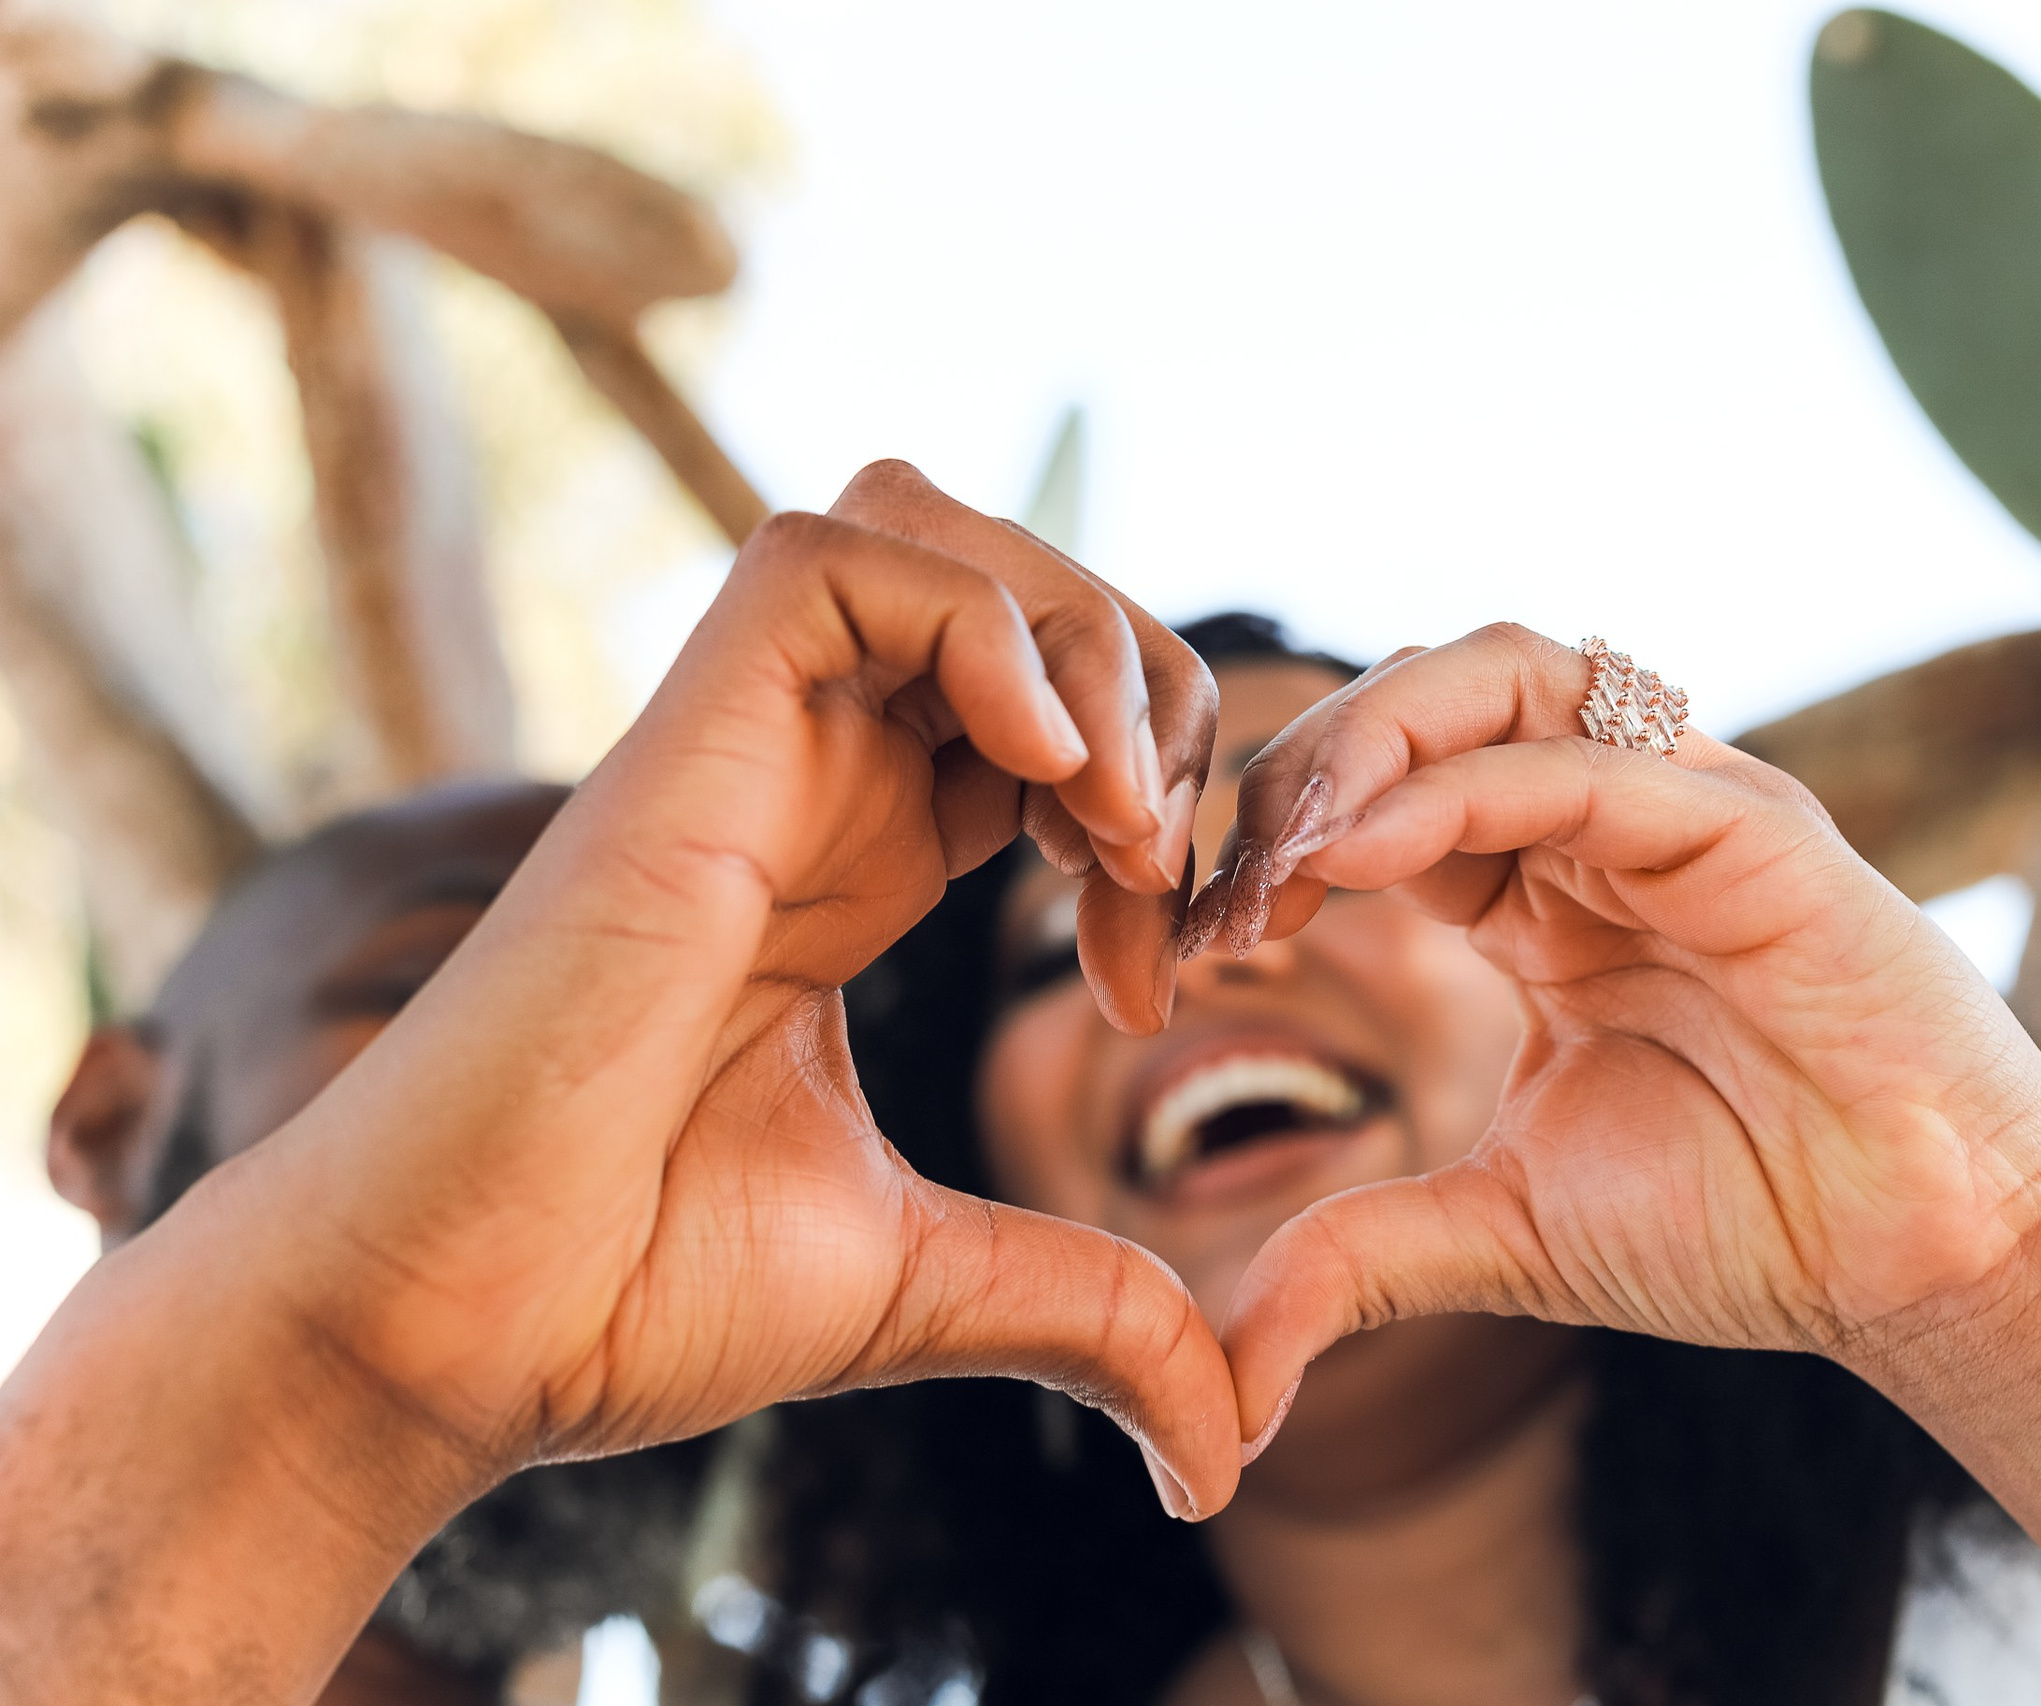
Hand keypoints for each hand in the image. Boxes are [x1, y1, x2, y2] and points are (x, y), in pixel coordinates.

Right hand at [193, 463, 1236, 1514]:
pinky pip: (838, 555)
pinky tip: (1043, 780)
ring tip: (1108, 827)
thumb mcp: (930, 1280)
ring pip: (935, 529)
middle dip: (1150, 697)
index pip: (1044, 723)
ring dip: (1080, 647)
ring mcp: (741, 751)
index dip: (1154, 808)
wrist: (452, 1332)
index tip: (1159, 974)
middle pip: (1011, 592)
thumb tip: (1228, 1442)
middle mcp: (806, 783)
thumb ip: (1093, 1312)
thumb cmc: (635, 1297)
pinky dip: (982, 626)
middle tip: (1160, 876)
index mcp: (857, 867)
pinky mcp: (681, 740)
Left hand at [1206, 624, 2040, 1441]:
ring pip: (1509, 679)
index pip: (1381, 793)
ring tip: (1288, 845)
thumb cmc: (1744, 1226)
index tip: (1190, 941)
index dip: (1276, 842)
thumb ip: (1359, 1259)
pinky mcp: (1761, 831)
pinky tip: (1366, 853)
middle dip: (1305, 764)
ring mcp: (1686, 811)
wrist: (1921, 1269)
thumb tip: (1221, 1380)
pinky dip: (1467, 785)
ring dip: (1372, 736)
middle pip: (1429, 697)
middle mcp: (1607, 825)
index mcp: (1541, 894)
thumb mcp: (1503, 1232)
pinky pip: (1597, 763)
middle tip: (1224, 879)